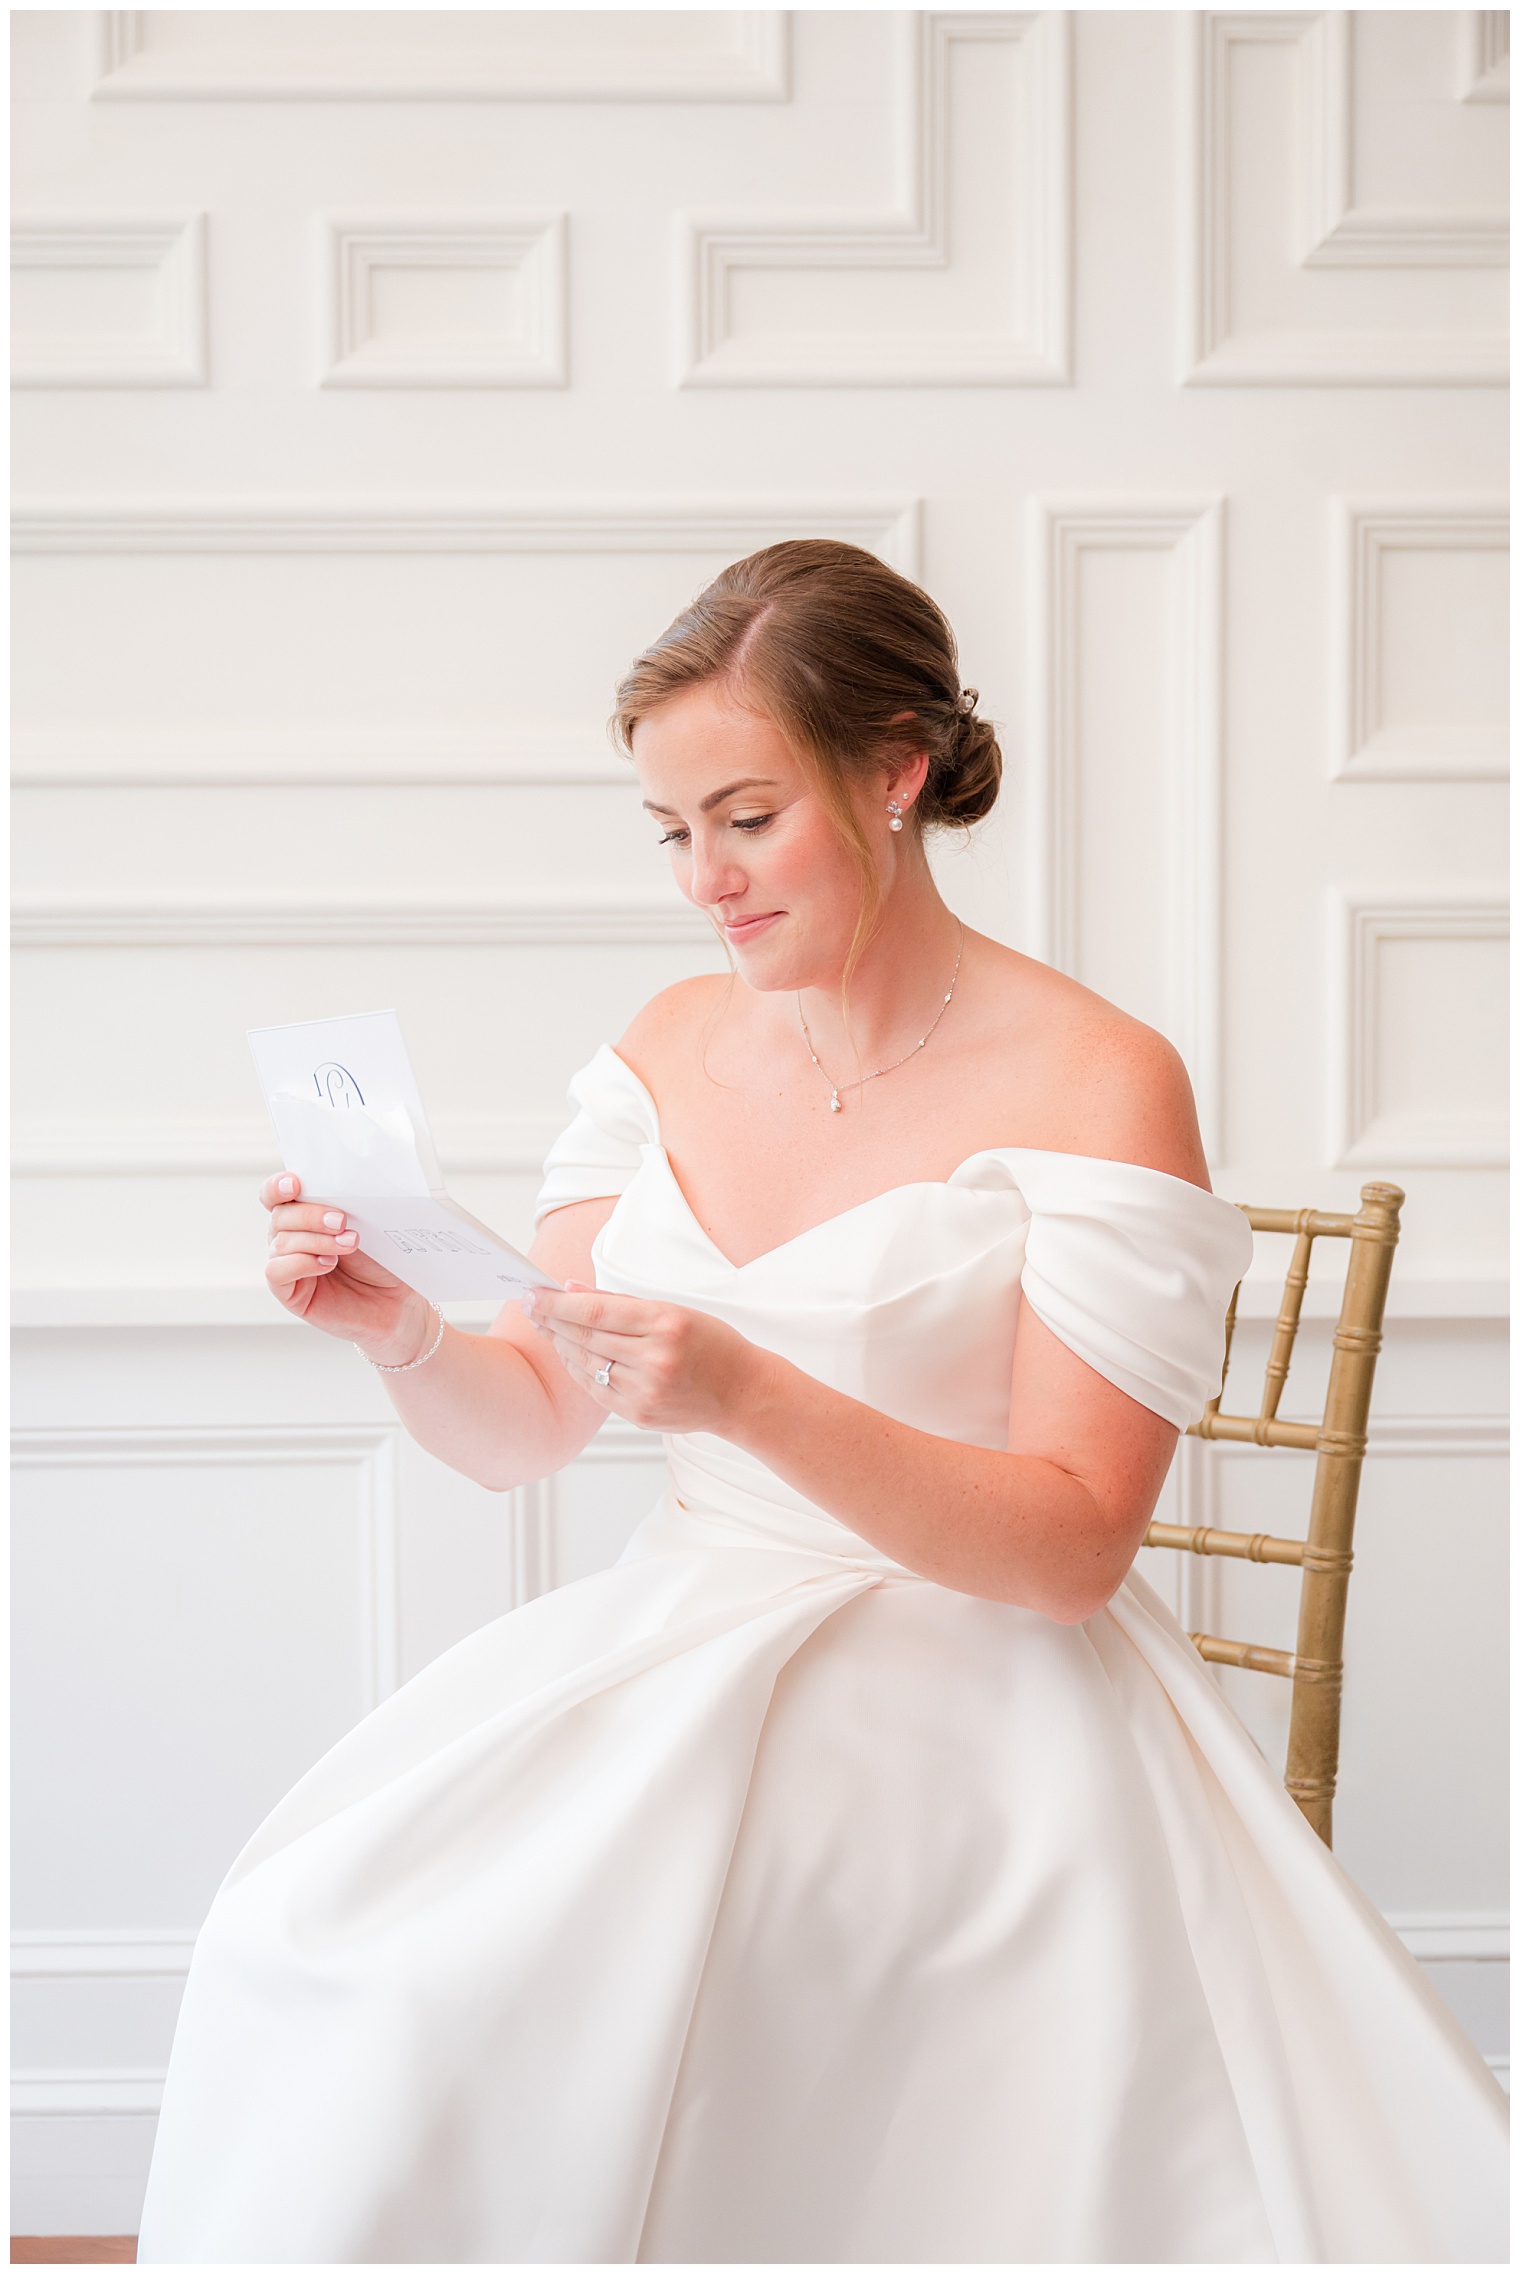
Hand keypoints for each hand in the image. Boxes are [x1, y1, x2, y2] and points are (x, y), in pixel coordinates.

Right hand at [261, 1173, 430, 1363]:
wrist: (397, 1301)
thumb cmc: (383, 1260)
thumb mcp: (369, 1224)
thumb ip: (348, 1204)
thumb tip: (340, 1187)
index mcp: (306, 1212)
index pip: (276, 1193)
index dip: (279, 1186)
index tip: (295, 1184)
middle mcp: (291, 1235)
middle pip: (280, 1214)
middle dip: (311, 1215)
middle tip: (341, 1221)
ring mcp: (287, 1263)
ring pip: (280, 1241)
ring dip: (316, 1240)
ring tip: (348, 1245)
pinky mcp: (288, 1291)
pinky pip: (276, 1271)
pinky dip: (300, 1263)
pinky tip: (327, 1265)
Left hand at [524, 1281, 768, 1433]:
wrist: (742, 1393)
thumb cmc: (712, 1344)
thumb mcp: (675, 1310)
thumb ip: (621, 1303)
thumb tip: (572, 1290)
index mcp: (666, 1323)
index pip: (596, 1312)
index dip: (558, 1304)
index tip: (534, 1294)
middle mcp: (655, 1358)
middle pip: (586, 1338)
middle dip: (551, 1321)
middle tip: (530, 1308)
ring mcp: (647, 1390)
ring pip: (587, 1365)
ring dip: (561, 1345)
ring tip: (545, 1328)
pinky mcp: (640, 1414)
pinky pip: (596, 1390)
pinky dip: (578, 1370)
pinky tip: (569, 1355)